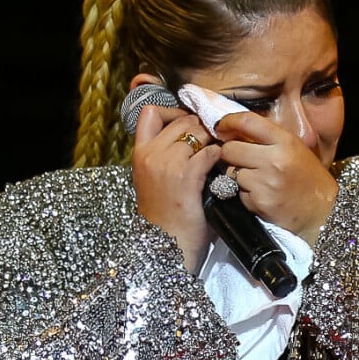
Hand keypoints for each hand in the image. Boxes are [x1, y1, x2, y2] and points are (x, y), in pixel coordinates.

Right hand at [131, 105, 219, 272]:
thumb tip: (191, 137)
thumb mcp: (154, 181)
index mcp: (139, 154)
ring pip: (197, 131)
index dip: (171, 111)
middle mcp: (150, 154)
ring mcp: (167, 163)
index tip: (185, 124)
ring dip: (211, 140)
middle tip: (210, 141)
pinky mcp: (186, 175)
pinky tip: (219, 168)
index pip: (149, 112)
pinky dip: (219, 157)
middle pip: (181, 119)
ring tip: (216, 153)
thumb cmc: (164, 218)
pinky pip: (209, 152)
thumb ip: (164, 157)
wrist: (165, 248)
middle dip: (200, 127)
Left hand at [215, 112, 337, 246]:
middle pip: (230, 149)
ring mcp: (265, 182)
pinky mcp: (259, 202)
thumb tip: (234, 130)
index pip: (248, 122)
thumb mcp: (295, 149)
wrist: (322, 212)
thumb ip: (268, 138)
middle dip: (229, 153)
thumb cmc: (308, 178)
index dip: (228, 121)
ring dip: (237, 175)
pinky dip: (244, 194)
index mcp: (285, 142)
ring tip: (256, 180)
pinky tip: (261, 195)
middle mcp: (274, 160)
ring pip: (230, 172)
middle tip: (238, 158)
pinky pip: (238, 192)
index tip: (221, 126)